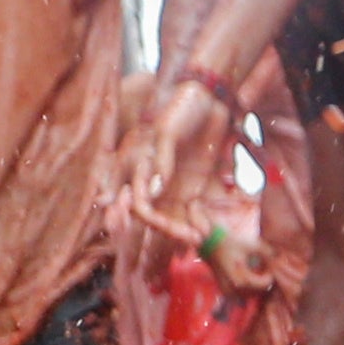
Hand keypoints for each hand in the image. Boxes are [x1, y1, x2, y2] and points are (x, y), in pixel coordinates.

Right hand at [131, 79, 233, 242]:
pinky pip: (192, 213)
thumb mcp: (168, 130)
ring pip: (172, 220)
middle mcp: (151, 183)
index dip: (144, 218)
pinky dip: (197, 223)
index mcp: (137, 167)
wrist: (206, 98)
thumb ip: (160, 161)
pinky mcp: (192, 189)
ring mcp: (172, 188)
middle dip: (164, 234)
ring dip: (181, 234)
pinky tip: (204, 232)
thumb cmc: (180, 107)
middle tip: (179, 246)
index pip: (137, 202)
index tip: (158, 225)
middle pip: (152, 218)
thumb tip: (152, 193)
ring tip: (196, 240)